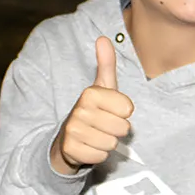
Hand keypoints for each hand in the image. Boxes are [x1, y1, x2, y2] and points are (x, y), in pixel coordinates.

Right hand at [49, 36, 133, 172]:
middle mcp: (80, 110)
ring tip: (96, 135)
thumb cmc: (92, 111)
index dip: (124, 113)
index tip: (111, 111)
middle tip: (104, 125)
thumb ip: (106, 64)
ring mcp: (73, 131)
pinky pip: (101, 156)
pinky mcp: (71, 150)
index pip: (128, 109)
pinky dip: (98, 155)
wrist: (67, 138)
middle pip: (122, 128)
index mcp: (90, 94)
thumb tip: (103, 38)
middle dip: (117, 130)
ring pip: (112, 143)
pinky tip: (89, 146)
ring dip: (108, 142)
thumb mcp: (101, 87)